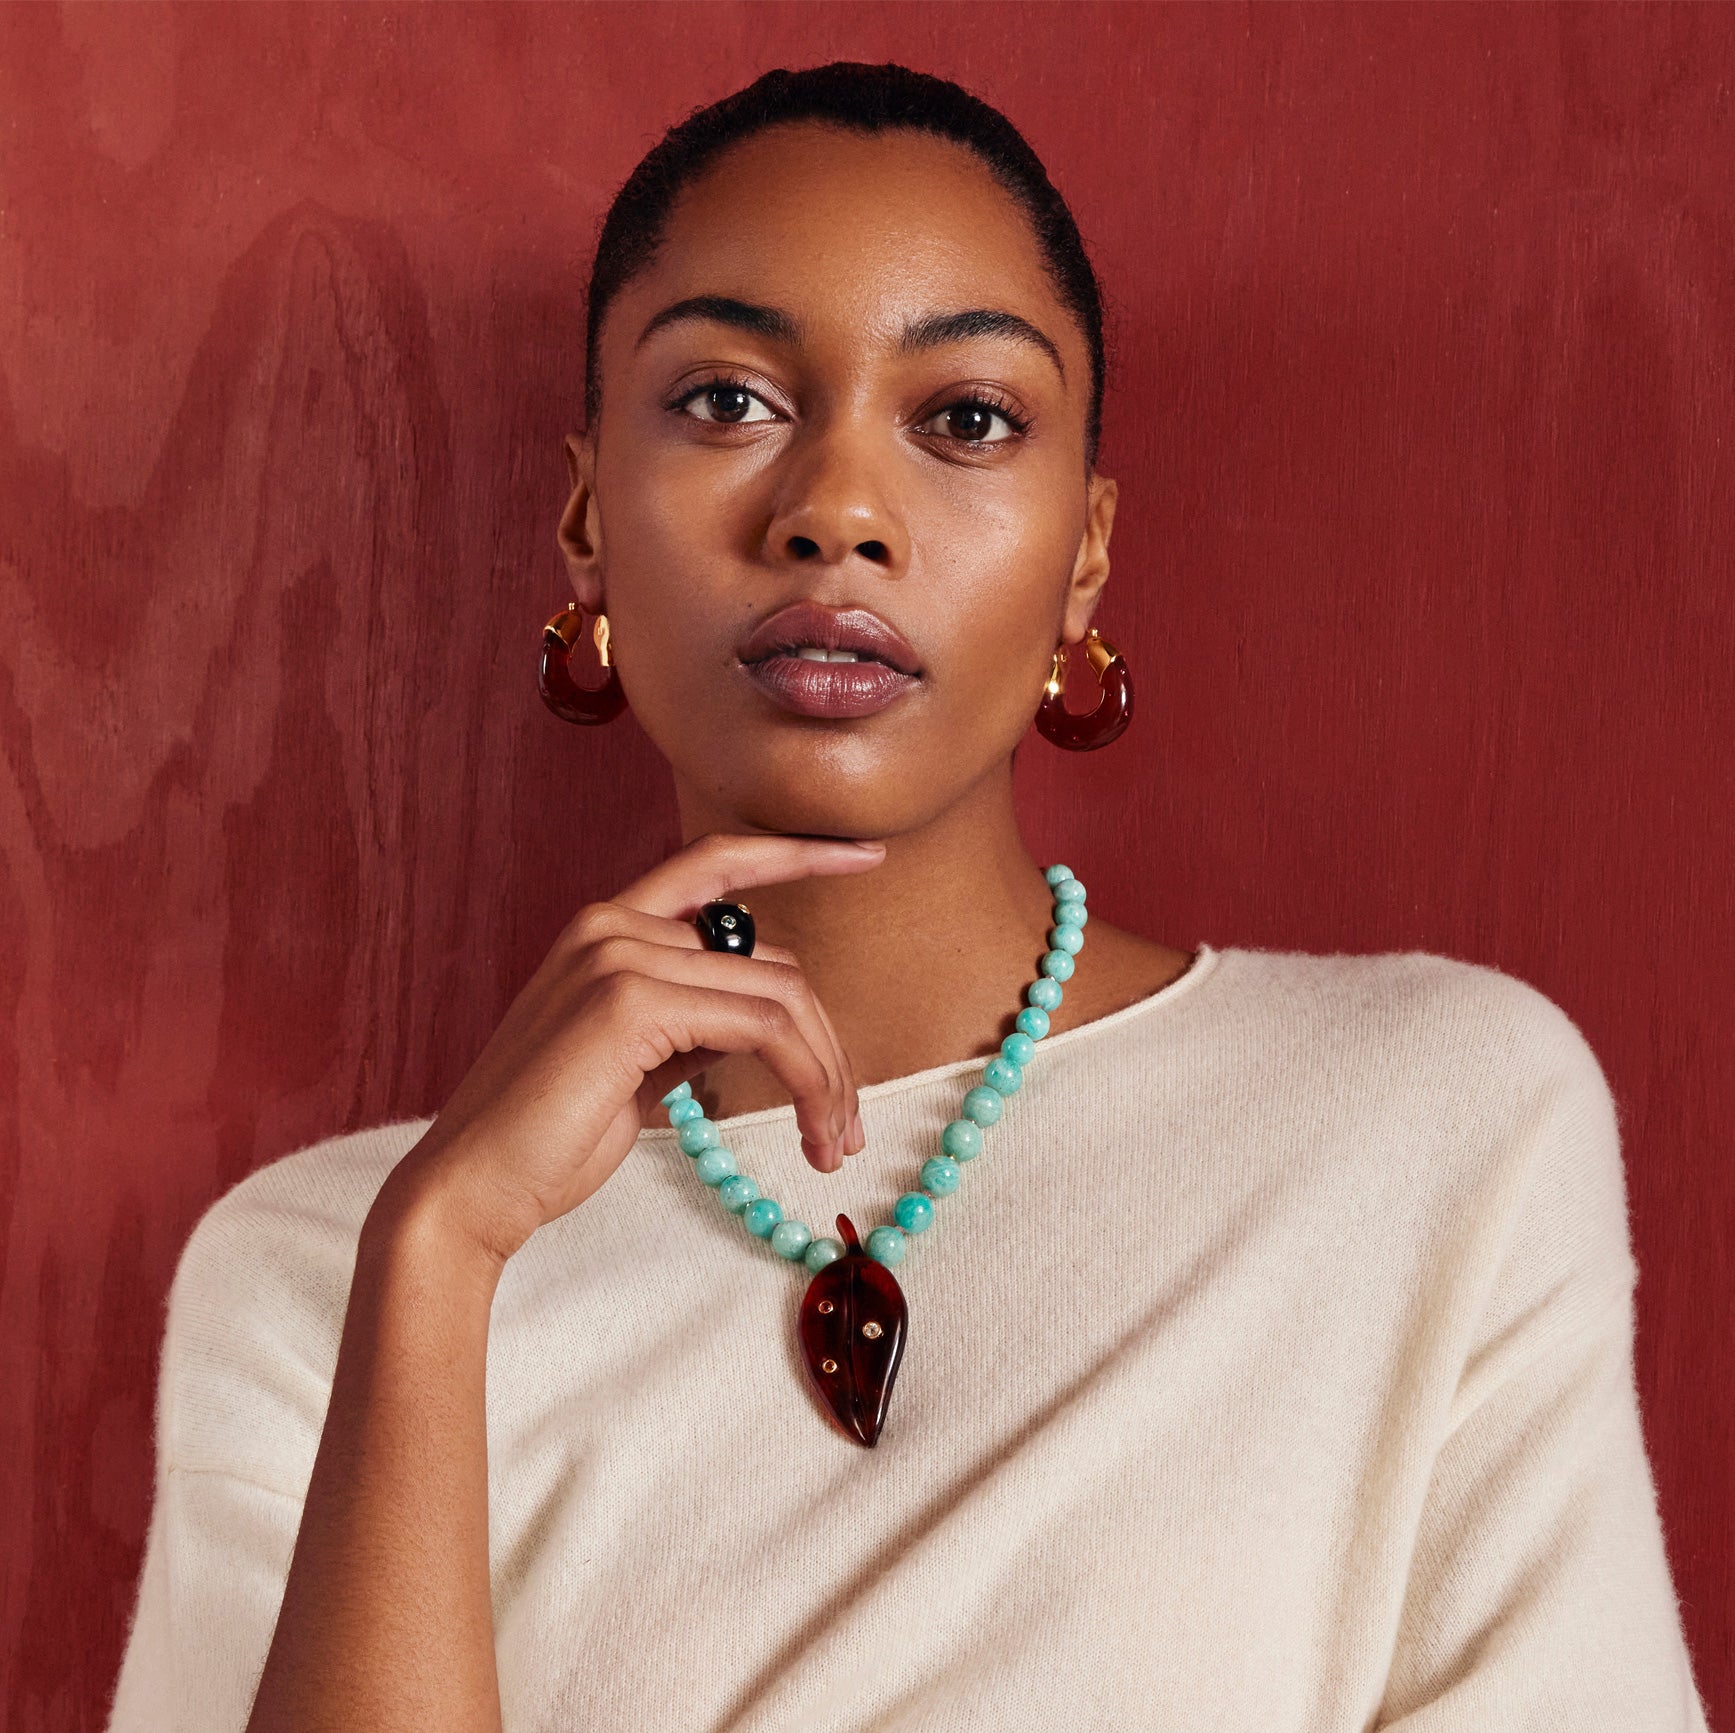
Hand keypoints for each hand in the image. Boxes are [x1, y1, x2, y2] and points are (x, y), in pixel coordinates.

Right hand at [379, 830, 884, 1265]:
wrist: (472, 1188)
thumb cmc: (549, 1138)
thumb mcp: (638, 1067)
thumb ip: (693, 1028)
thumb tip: (762, 1025)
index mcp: (608, 928)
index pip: (719, 866)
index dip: (796, 854)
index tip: (865, 855)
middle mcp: (612, 923)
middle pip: (773, 960)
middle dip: (828, 1045)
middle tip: (847, 1126)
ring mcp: (619, 955)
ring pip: (781, 994)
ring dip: (827, 1075)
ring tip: (835, 1144)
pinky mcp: (630, 1002)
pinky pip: (762, 1028)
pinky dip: (806, 1079)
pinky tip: (811, 1130)